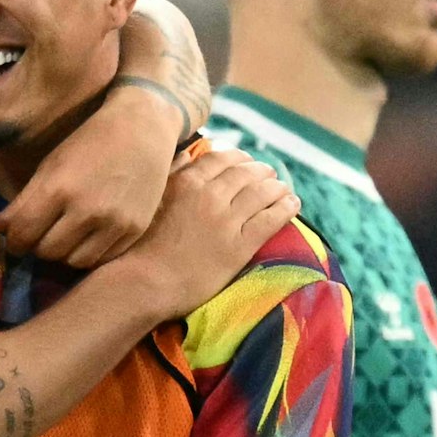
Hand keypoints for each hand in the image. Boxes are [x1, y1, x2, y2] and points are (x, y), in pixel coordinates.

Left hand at [0, 97, 165, 267]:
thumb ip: (23, 201)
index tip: (15, 237)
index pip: (23, 233)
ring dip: (63, 253)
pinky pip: (101, 259)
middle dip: (37, 246)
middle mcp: (87, 210)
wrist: (143, 128)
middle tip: (39, 235)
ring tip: (63, 237)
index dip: (13, 240)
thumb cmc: (90, 141)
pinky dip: (88, 253)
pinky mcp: (134, 230)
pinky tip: (87, 237)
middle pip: (46, 251)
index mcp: (59, 188)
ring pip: (73, 261)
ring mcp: (114, 223)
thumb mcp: (50, 165)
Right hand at [112, 149, 298, 319]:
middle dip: (261, 170)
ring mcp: (227, 220)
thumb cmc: (143, 244)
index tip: (245, 161)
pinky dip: (285, 208)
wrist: (147, 282)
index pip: (222, 158)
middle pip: (246, 173)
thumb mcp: (152, 200)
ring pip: (262, 193)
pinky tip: (293, 204)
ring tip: (283, 188)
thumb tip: (188, 154)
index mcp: (187, 182)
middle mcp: (210, 195)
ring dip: (277, 187)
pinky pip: (271, 219)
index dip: (239, 157)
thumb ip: (172, 174)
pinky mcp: (240, 245)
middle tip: (268, 173)